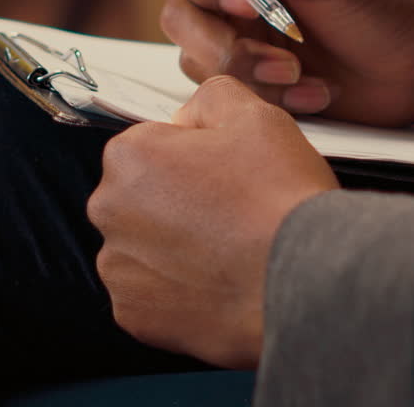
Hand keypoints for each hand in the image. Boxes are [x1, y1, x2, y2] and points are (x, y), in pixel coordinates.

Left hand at [89, 76, 336, 368]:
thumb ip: (210, 97)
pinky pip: (152, 296)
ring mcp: (118, 267)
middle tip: (230, 214)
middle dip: (177, 203)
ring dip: (175, 249)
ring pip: (145, 248)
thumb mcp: (255, 115)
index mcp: (129, 156)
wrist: (305, 281)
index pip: (153, 146)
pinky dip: (178, 292)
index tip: (226, 176)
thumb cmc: (280, 200)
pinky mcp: (135, 315)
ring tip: (226, 251)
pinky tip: (216, 284)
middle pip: (142, 198)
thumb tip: (188, 117)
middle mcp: (108, 210)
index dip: (195, 158)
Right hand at [153, 0, 413, 125]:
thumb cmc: (382, 5)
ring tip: (303, 74)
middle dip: (227, 43)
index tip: (245, 1)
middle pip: (176, 16)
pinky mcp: (252, 81)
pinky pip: (228, 96)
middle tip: (285, 50)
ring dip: (253, 74)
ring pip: (195, 62)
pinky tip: (315, 91)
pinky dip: (273, 98)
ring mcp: (239, 38)